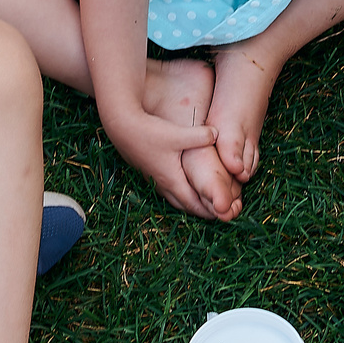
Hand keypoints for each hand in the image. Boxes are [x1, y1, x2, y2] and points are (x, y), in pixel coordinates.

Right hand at [101, 99, 224, 219]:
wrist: (120, 126)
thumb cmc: (149, 132)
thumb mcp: (178, 134)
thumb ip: (201, 136)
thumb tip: (217, 134)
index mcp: (172, 179)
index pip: (193, 203)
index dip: (208, 211)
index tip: (222, 215)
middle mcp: (162, 183)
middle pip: (184, 204)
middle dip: (200, 210)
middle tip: (216, 212)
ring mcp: (154, 178)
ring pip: (174, 197)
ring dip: (188, 201)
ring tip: (202, 201)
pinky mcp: (149, 170)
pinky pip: (167, 188)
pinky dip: (178, 191)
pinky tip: (183, 183)